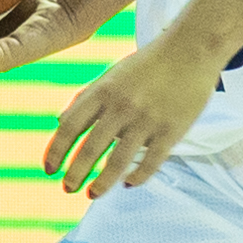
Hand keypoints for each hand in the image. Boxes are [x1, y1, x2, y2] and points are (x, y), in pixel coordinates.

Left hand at [44, 33, 224, 196]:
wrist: (192, 48)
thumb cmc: (149, 62)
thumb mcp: (112, 74)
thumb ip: (86, 97)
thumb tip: (60, 123)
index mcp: (103, 91)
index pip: (70, 127)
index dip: (56, 151)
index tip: (50, 169)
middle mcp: (121, 106)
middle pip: (90, 149)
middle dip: (75, 174)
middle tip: (68, 188)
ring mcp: (147, 120)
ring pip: (117, 162)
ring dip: (101, 183)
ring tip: (93, 194)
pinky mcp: (172, 130)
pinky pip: (150, 163)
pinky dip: (137, 177)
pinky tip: (128, 183)